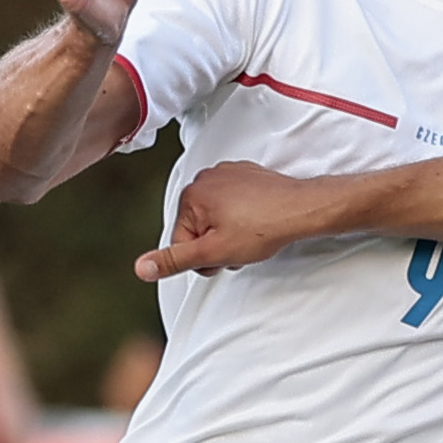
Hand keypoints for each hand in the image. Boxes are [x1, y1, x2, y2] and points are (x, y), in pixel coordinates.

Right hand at [142, 160, 325, 281]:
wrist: (301, 209)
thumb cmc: (263, 227)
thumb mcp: (213, 252)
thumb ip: (174, 260)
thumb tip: (141, 268)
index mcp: (191, 195)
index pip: (181, 242)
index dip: (204, 258)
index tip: (224, 255)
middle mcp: (205, 179)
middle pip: (198, 228)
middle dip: (216, 244)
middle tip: (239, 246)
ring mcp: (226, 174)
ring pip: (216, 217)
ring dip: (229, 232)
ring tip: (250, 234)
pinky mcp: (245, 175)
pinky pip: (233, 203)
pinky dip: (243, 216)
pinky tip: (257, 222)